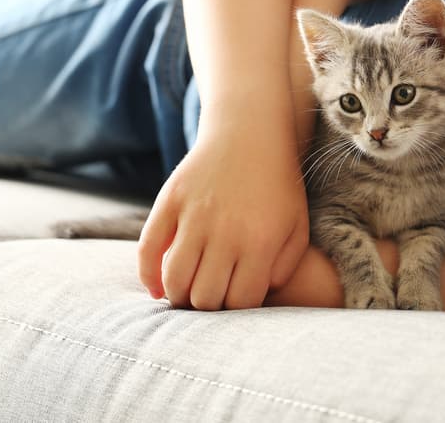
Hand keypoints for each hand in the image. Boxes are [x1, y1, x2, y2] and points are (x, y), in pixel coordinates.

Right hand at [137, 121, 308, 309]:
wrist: (250, 133)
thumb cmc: (278, 187)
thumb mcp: (297, 226)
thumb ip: (283, 268)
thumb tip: (251, 299)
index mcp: (260, 242)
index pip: (240, 302)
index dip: (238, 310)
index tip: (237, 301)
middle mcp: (225, 232)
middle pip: (205, 297)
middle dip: (209, 307)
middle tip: (212, 299)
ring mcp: (194, 215)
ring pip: (175, 280)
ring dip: (179, 296)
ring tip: (188, 294)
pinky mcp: (170, 200)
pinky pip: (147, 249)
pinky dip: (148, 276)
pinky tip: (157, 288)